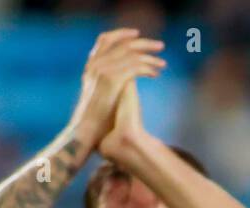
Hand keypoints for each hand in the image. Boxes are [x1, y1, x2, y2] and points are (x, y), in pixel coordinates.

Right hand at [69, 29, 164, 149]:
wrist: (87, 131)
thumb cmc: (95, 119)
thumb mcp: (100, 95)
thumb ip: (109, 83)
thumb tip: (123, 81)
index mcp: (91, 66)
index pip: (105, 40)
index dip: (121, 35)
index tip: (137, 35)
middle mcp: (95, 65)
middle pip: (121, 43)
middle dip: (142, 43)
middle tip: (160, 46)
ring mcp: (102, 71)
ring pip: (130, 54)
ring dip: (150, 57)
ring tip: (163, 63)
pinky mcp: (112, 80)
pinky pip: (134, 67)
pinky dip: (147, 69)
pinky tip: (156, 74)